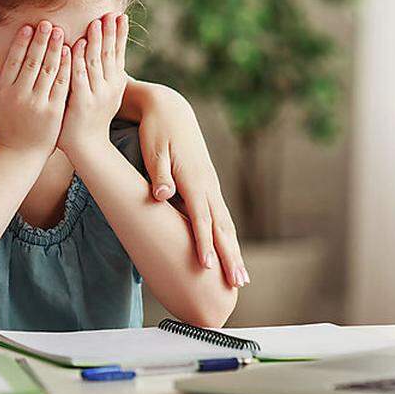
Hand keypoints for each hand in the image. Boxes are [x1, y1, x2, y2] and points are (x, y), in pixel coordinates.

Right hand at [0, 20, 69, 156]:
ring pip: (48, 71)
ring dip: (55, 49)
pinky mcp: (54, 111)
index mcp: (5, 92)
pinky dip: (66, 67)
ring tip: (60, 32)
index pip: (14, 62)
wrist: (21, 152)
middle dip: (40, 41)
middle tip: (47, 23)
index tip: (28, 27)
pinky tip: (69, 53)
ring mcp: (39, 104)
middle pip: (32, 63)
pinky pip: (61, 85)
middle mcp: (21, 96)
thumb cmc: (4, 124)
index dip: (22, 43)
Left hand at [58, 13, 128, 158]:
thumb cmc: (90, 117)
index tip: (120, 16)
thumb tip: (104, 52)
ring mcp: (96, 95)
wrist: (86, 146)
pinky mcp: (81, 102)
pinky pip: (79, 77)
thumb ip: (103, 74)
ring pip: (96, 62)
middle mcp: (109, 88)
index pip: (119, 54)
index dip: (120, 35)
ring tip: (95, 23)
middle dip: (109, 32)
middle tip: (109, 13)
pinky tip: (75, 45)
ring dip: (95, 41)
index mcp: (115, 84)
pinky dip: (77, 60)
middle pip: (109, 54)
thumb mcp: (104, 94)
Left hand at [130, 81, 249, 287]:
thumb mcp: (153, 150)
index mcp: (194, 180)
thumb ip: (159, 175)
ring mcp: (211, 185)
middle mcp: (208, 185)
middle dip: (230, 256)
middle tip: (238, 284)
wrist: (170, 109)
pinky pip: (221, 217)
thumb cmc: (157, 131)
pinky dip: (228, 237)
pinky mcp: (208, 185)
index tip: (207, 267)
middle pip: (222, 227)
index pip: (201, 218)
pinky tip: (230, 252)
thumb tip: (161, 196)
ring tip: (241, 278)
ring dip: (234, 251)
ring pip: (226, 224)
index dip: (204, 244)